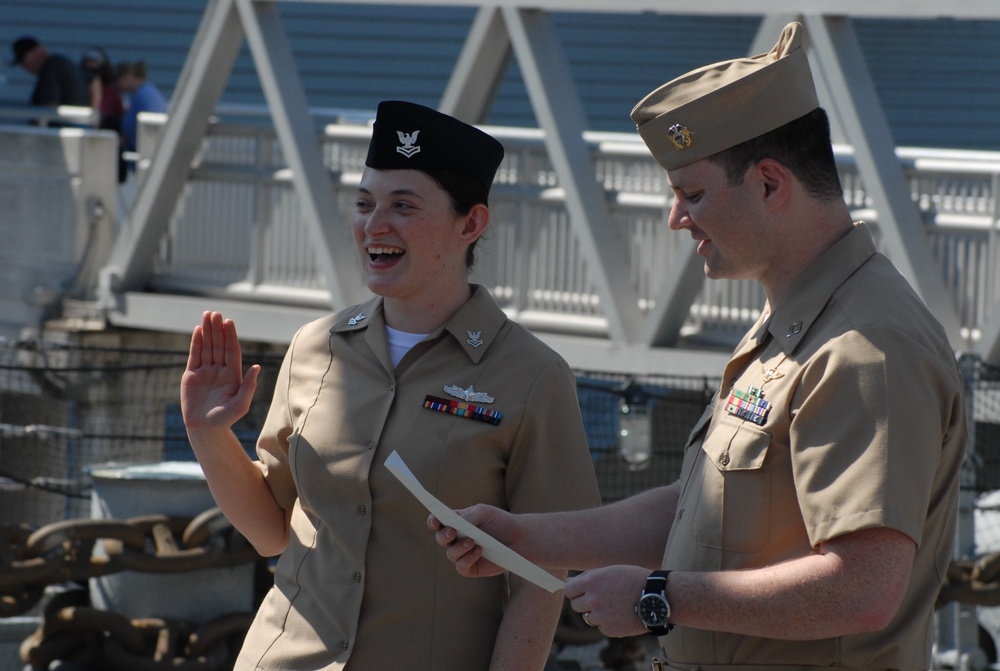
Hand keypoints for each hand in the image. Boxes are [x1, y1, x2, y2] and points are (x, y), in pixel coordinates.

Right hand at [180, 311, 259, 433]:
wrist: (205, 429)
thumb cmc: (226, 419)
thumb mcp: (241, 404)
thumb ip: (249, 386)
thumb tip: (257, 366)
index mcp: (233, 375)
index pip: (232, 351)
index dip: (230, 336)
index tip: (229, 322)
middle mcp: (220, 370)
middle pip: (219, 345)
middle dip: (217, 329)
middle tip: (215, 313)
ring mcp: (206, 371)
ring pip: (207, 347)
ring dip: (207, 331)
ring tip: (207, 315)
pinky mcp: (193, 375)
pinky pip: (195, 355)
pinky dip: (196, 343)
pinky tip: (198, 330)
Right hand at [428, 504, 511, 578]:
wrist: (520, 537)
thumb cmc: (500, 521)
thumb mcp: (484, 512)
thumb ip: (468, 516)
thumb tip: (454, 522)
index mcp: (456, 523)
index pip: (438, 522)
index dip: (433, 521)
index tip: (434, 521)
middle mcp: (456, 539)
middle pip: (441, 538)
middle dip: (444, 535)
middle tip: (452, 532)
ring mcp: (463, 554)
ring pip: (450, 554)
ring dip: (459, 547)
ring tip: (472, 541)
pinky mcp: (471, 568)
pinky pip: (461, 566)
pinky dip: (468, 558)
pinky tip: (479, 551)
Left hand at [564, 565, 649, 637]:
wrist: (656, 597)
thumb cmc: (633, 579)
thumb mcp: (610, 570)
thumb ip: (588, 577)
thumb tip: (568, 582)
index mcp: (592, 582)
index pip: (568, 590)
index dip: (574, 591)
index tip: (581, 591)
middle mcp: (594, 599)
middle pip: (576, 605)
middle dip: (585, 602)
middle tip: (602, 598)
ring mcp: (601, 616)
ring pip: (588, 617)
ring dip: (597, 613)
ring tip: (615, 605)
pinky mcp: (609, 629)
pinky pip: (601, 627)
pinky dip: (608, 622)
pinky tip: (621, 614)